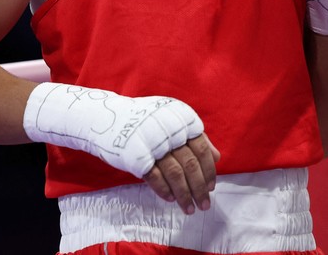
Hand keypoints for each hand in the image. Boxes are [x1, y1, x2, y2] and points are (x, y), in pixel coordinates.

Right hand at [24, 82, 219, 214]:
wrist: (110, 118)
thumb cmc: (146, 121)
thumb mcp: (172, 120)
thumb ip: (194, 137)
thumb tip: (217, 157)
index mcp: (181, 118)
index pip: (202, 148)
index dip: (209, 170)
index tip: (211, 186)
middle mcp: (169, 129)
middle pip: (191, 164)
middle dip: (200, 188)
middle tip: (204, 204)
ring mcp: (153, 142)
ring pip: (176, 174)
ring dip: (185, 195)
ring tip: (189, 208)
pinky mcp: (137, 156)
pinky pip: (156, 178)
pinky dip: (165, 191)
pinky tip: (170, 199)